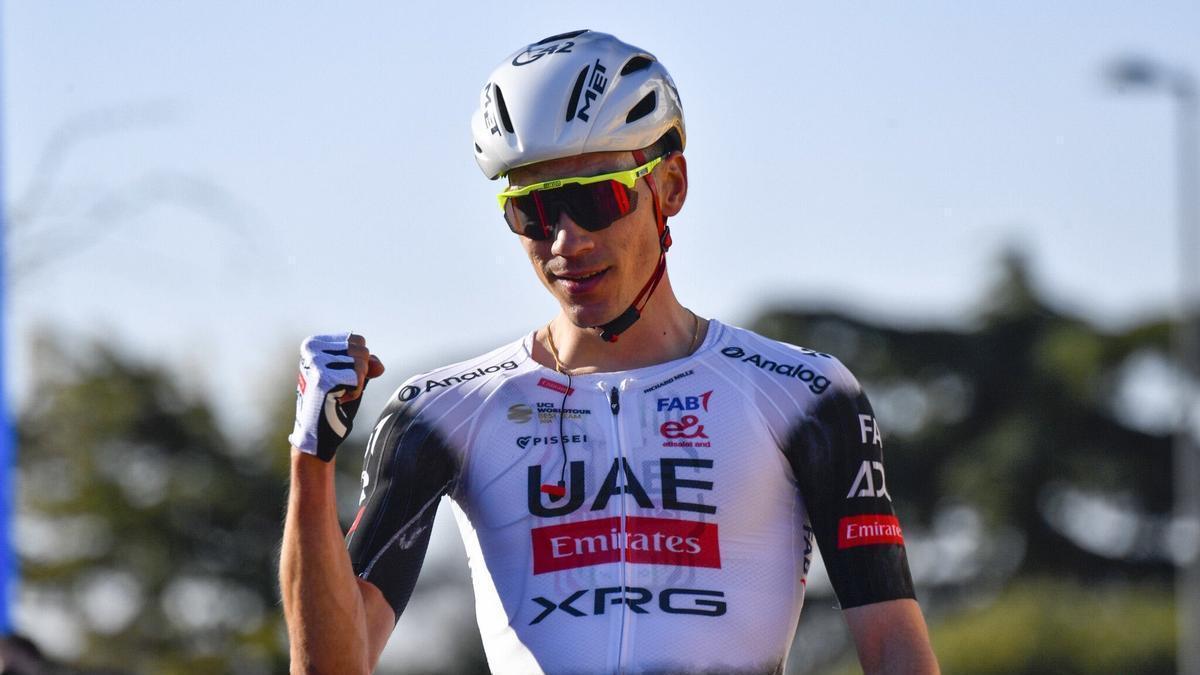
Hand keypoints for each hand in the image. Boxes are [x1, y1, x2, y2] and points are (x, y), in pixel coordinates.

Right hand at [288, 332, 385, 460]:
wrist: (317, 435)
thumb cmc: (333, 404)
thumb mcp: (351, 377)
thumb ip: (366, 364)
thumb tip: (379, 366)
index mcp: (315, 344)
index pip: (358, 340)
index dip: (360, 363)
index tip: (342, 379)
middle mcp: (313, 349)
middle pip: (362, 351)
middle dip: (360, 374)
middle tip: (340, 389)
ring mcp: (316, 362)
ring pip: (362, 363)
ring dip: (357, 384)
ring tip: (338, 395)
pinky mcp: (323, 377)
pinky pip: (358, 377)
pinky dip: (355, 392)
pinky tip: (338, 400)